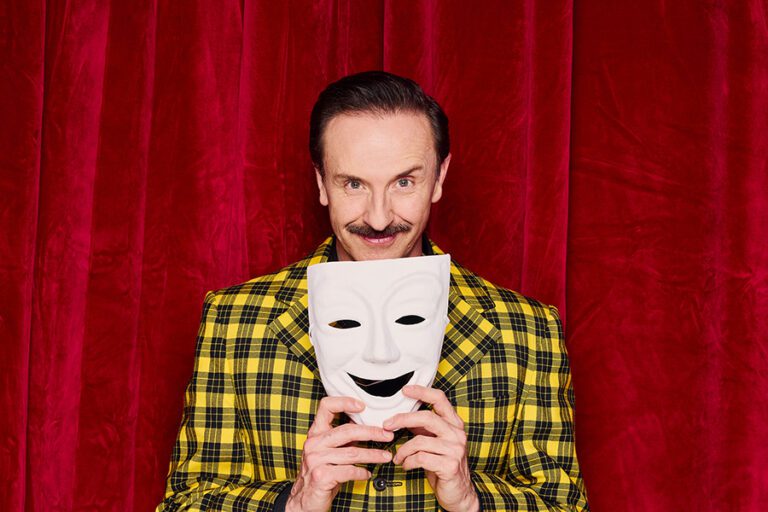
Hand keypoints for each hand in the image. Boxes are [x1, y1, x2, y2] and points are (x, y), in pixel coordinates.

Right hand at [286, 396, 393, 511]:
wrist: (304, 501)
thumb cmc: (320, 474)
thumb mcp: (327, 452)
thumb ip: (342, 439)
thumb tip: (367, 427)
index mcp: (315, 433)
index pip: (326, 406)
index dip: (345, 402)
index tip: (362, 406)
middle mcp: (314, 443)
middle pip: (348, 430)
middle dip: (372, 432)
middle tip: (387, 436)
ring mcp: (315, 459)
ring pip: (353, 452)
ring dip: (373, 455)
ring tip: (385, 457)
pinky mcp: (321, 476)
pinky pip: (349, 470)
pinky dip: (362, 472)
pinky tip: (367, 473)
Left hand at [383, 385, 479, 511]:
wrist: (459, 494)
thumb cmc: (444, 467)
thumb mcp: (436, 443)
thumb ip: (425, 429)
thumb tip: (404, 417)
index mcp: (454, 424)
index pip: (440, 399)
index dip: (422, 392)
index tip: (406, 390)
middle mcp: (457, 434)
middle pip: (427, 417)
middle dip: (403, 419)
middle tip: (387, 425)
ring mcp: (455, 449)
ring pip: (420, 441)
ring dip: (403, 450)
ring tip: (398, 457)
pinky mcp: (450, 465)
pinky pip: (420, 458)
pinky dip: (408, 462)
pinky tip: (406, 465)